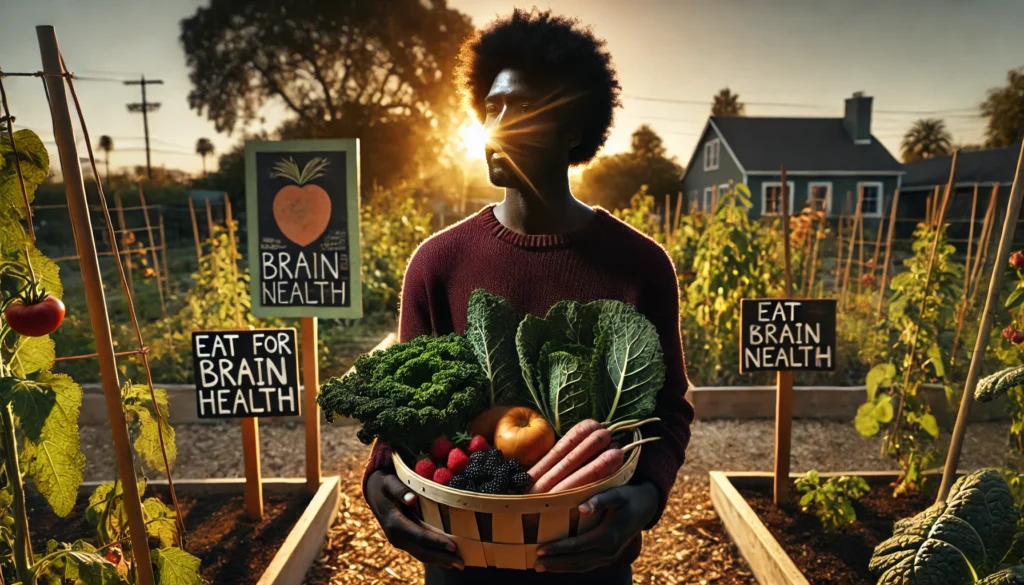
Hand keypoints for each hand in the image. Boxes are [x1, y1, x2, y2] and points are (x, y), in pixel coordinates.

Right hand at [365, 470, 463, 569]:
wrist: (374, 493)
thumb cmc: (385, 485)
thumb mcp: (389, 483)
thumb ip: (399, 490)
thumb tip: (411, 499)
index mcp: (394, 522)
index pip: (420, 535)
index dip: (437, 541)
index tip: (453, 545)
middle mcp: (396, 536)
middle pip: (422, 551)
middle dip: (442, 558)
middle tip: (462, 563)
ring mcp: (399, 541)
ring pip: (421, 555)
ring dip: (440, 561)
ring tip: (458, 564)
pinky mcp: (403, 541)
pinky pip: (419, 552)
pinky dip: (434, 557)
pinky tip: (446, 561)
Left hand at [533, 482, 658, 572]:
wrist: (646, 507)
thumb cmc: (628, 496)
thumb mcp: (616, 494)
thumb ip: (599, 500)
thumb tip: (582, 509)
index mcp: (608, 536)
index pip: (577, 546)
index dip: (558, 549)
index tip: (540, 549)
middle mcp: (609, 551)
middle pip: (577, 561)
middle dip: (555, 563)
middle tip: (534, 563)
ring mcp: (610, 556)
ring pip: (581, 567)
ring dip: (560, 568)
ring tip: (540, 567)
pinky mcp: (609, 557)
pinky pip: (586, 565)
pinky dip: (571, 567)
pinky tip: (557, 565)